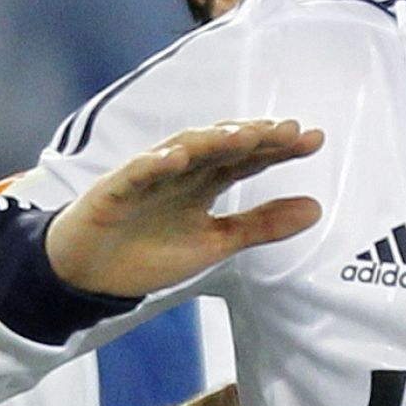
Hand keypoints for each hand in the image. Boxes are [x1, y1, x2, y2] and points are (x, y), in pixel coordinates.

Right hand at [47, 119, 324, 296]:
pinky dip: (154, 164)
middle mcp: (181, 172)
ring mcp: (147, 177)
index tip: (314, 140)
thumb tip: (317, 208)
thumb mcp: (217, 243)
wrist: (88, 274)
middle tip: (289, 131)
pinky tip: (176, 158)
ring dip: (212, 140)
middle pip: (221, 146)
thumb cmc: (151, 251)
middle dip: (254, 137)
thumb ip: (263, 225)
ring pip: (182, 150)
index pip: (248, 159)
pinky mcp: (114, 191)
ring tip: (244, 136)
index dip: (279, 149)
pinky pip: (135, 173)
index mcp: (206, 182)